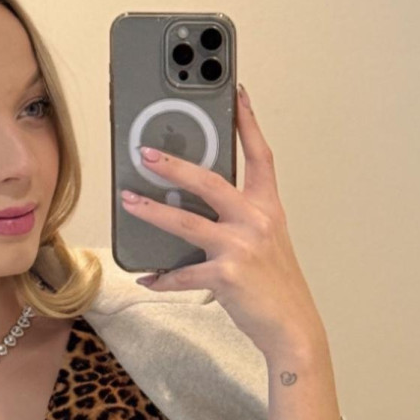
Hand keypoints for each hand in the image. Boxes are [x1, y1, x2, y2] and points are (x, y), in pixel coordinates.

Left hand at [121, 85, 325, 359]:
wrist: (291, 325)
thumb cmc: (275, 284)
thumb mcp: (266, 241)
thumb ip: (239, 219)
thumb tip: (195, 208)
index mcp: (268, 207)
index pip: (259, 156)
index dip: (248, 123)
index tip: (236, 94)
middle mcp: (256, 221)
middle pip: (210, 181)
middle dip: (174, 165)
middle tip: (146, 153)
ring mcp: (240, 247)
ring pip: (186, 223)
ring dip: (152, 212)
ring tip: (128, 202)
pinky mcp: (225, 275)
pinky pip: (182, 274)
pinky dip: (161, 278)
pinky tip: (146, 277)